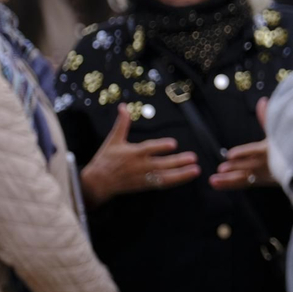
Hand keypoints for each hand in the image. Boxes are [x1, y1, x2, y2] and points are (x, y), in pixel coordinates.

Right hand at [81, 105, 199, 206]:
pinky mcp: (145, 185)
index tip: (173, 144)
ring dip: (181, 174)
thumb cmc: (106, 159)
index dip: (160, 147)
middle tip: (192, 158)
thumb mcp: (113, 140)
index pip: (148, 149)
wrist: (97, 182)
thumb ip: (122, 123)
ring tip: (195, 170)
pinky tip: (187, 177)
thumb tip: (124, 106)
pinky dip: (175, 181)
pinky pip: (161, 184)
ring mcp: (143, 177)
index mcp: (132, 153)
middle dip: (177, 162)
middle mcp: (140, 166)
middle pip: (161, 164)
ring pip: (164, 176)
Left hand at [212, 99, 273, 189]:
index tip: (230, 154)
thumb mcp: (280, 129)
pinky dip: (231, 185)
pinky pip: (245, 184)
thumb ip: (267, 117)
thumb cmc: (291, 143)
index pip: (256, 151)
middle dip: (235, 167)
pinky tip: (219, 184)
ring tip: (214, 180)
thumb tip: (262, 102)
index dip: (244, 153)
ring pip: (245, 178)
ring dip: (229, 180)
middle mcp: (267, 163)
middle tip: (220, 168)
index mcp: (270, 148)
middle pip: (249, 166)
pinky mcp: (262, 181)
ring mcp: (264, 174)